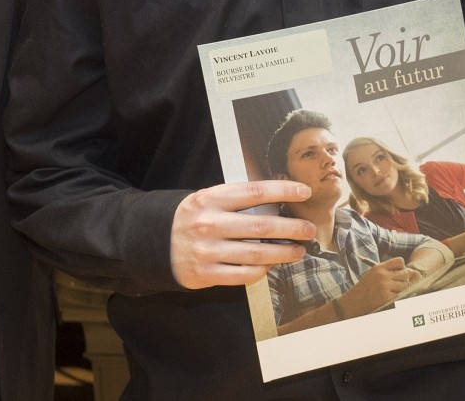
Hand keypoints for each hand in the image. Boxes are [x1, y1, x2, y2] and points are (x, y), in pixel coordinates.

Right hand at [169, 181, 313, 288]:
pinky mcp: (206, 273)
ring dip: (283, 252)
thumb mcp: (206, 200)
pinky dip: (261, 270)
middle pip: (261, 225)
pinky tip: (270, 265)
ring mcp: (207, 250)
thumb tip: (277, 203)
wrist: (155, 243)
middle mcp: (209, 223)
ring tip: (298, 250)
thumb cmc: (190, 218)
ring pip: (257, 253)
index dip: (283, 190)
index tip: (304, 191)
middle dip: (292, 228)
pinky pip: (243, 274)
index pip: (254, 191)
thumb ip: (234, 201)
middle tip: (309, 229)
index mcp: (209, 199)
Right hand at [339, 257, 408, 316]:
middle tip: (396, 285)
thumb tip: (411, 272)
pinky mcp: (388, 297)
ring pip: (405, 285)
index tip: (398, 273)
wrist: (355, 302)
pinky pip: (402, 295)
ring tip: (392, 292)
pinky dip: (398, 297)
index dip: (402, 267)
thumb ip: (388, 271)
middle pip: (405, 273)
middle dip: (404, 279)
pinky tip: (390, 298)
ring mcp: (385, 286)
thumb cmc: (366, 288)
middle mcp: (382, 275)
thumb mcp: (373, 274)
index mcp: (378, 268)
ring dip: (402, 289)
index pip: (399, 261)